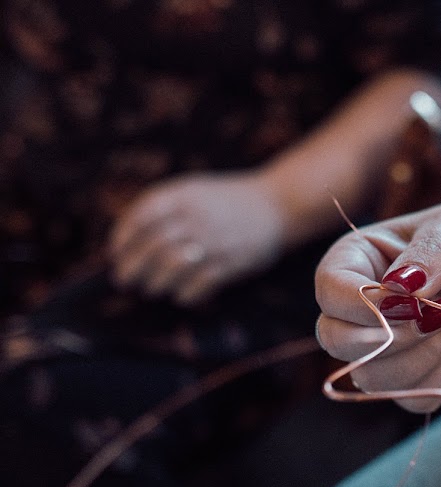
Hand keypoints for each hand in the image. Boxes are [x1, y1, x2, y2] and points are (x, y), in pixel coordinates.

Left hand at [109, 171, 284, 305]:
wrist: (278, 205)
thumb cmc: (228, 200)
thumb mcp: (194, 190)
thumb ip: (164, 208)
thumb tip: (126, 239)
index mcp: (184, 196)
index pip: (141, 218)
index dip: (122, 239)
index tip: (115, 253)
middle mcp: (197, 218)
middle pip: (152, 248)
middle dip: (132, 268)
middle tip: (124, 280)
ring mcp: (215, 242)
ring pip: (171, 269)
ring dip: (155, 284)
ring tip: (150, 289)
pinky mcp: (231, 264)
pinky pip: (198, 286)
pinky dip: (184, 295)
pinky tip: (181, 295)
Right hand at [314, 201, 440, 412]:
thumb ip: (429, 252)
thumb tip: (397, 288)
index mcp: (355, 260)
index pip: (330, 291)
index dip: (365, 305)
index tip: (415, 302)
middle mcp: (358, 307)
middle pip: (337, 341)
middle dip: (392, 338)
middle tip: (437, 316)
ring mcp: (383, 345)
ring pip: (370, 378)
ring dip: (420, 359)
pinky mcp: (414, 373)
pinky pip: (409, 398)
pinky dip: (438, 380)